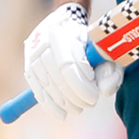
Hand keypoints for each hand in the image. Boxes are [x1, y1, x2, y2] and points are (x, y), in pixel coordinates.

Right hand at [24, 3, 104, 117]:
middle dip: (75, 96)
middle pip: (56, 77)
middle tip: (90, 104)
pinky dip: (49, 106)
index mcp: (61, 33)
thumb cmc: (90, 42)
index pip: (68, 64)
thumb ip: (110, 69)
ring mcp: (32, 55)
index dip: (81, 84)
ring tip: (79, 108)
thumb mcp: (104, 52)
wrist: (66, 24)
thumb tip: (105, 91)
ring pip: (46, 85)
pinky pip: (37, 90)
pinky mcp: (28, 67)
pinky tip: (62, 114)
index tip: (95, 94)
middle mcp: (42, 43)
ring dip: (64, 103)